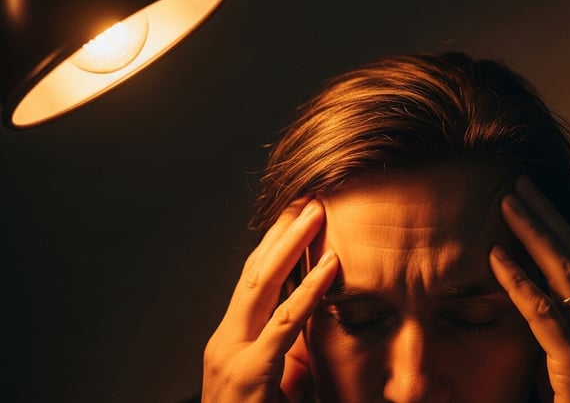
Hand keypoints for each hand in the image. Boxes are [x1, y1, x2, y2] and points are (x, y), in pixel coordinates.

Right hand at [202, 197, 338, 402]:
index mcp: (231, 343)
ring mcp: (231, 354)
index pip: (252, 283)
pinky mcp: (248, 373)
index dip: (273, 247)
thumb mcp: (276, 388)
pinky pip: (285, 324)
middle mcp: (226, 341)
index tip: (294, 217)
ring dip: (291, 244)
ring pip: (262, 284)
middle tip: (305, 198)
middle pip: (254, 273)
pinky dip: (310, 290)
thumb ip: (292, 357)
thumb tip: (316, 327)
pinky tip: (330, 264)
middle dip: (280, 233)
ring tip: (316, 211)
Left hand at [489, 176, 569, 402]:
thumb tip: (525, 306)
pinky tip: (496, 256)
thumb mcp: (567, 368)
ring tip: (507, 201)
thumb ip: (552, 336)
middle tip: (518, 182)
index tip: (531, 200)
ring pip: (567, 273)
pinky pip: (544, 314)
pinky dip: (519, 281)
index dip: (556, 230)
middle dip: (547, 216)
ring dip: (534, 233)